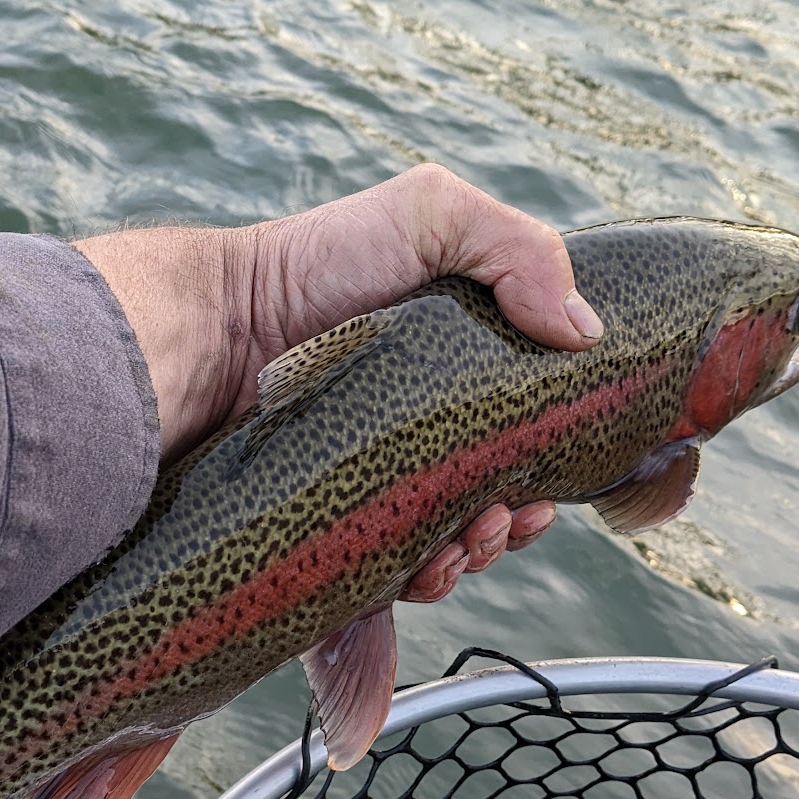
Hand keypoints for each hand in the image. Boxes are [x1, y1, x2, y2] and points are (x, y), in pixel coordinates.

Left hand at [76, 163, 601, 600]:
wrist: (211, 330)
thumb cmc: (312, 264)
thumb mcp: (428, 215)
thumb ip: (520, 249)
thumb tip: (586, 334)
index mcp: (457, 374)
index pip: (526, 436)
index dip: (551, 466)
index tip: (549, 485)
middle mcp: (419, 435)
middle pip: (495, 503)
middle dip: (513, 522)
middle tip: (504, 515)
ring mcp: (372, 487)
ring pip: (447, 550)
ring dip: (475, 555)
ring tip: (465, 538)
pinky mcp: (328, 530)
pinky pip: (386, 581)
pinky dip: (418, 583)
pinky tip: (423, 568)